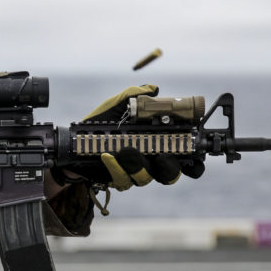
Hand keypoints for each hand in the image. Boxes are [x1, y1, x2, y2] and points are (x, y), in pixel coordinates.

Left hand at [65, 85, 204, 186]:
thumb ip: (135, 96)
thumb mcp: (118, 105)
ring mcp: (135, 173)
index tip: (195, 156)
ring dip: (138, 164)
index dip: (195, 162)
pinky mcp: (117, 179)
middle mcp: (151, 161)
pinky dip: (116, 167)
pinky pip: (122, 180)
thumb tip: (153, 90)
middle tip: (162, 155)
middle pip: (171, 174)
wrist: (75, 141)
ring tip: (126, 150)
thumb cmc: (102, 122)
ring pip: (146, 178)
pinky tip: (108, 156)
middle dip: (169, 167)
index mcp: (160, 143)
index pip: (185, 157)